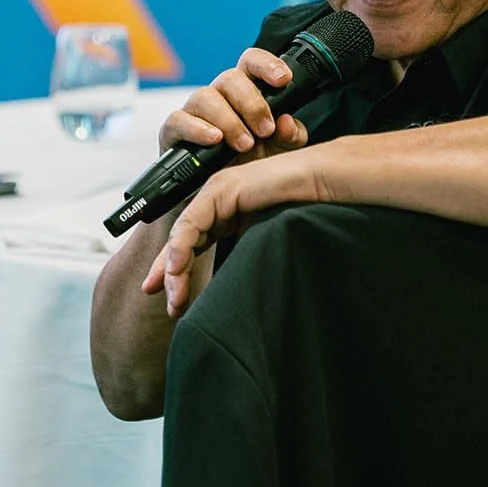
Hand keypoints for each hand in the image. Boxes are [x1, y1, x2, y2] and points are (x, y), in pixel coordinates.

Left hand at [140, 145, 334, 317]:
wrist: (324, 183)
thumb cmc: (306, 208)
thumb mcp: (265, 240)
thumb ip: (246, 256)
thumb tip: (232, 293)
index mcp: (228, 214)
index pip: (194, 245)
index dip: (181, 272)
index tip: (175, 303)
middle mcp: (217, 202)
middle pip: (182, 241)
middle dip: (167, 273)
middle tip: (162, 301)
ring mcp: (217, 193)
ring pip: (183, 235)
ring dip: (173, 269)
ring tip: (174, 298)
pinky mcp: (221, 190)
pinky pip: (193, 223)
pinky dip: (182, 248)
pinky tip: (176, 269)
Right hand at [159, 48, 312, 163]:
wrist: (220, 198)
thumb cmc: (249, 166)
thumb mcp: (278, 153)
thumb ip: (289, 137)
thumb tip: (288, 123)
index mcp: (245, 92)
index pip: (252, 63)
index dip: (266, 64)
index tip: (283, 79)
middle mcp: (219, 96)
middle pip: (230, 77)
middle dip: (251, 103)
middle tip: (265, 130)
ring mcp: (194, 112)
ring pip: (204, 96)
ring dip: (228, 120)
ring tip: (244, 144)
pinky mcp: (173, 131)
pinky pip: (178, 120)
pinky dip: (197, 129)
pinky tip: (213, 139)